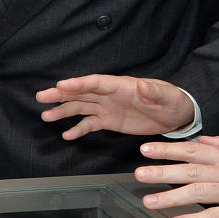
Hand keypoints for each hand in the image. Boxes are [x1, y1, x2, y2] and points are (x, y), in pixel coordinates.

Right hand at [37, 74, 195, 138]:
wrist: (176, 115)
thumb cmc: (172, 100)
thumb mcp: (166, 95)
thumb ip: (153, 91)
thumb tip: (141, 86)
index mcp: (120, 86)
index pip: (94, 83)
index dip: (77, 84)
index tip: (61, 86)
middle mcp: (109, 95)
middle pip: (81, 93)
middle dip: (61, 95)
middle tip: (42, 96)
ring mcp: (107, 108)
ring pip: (80, 108)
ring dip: (63, 111)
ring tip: (46, 116)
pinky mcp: (109, 121)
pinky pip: (90, 124)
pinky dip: (78, 129)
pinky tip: (66, 135)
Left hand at [134, 133, 218, 217]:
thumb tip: (205, 140)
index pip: (193, 151)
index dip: (168, 150)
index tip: (146, 150)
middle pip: (190, 170)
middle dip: (161, 172)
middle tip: (139, 174)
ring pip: (198, 192)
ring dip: (171, 197)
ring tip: (149, 202)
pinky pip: (216, 216)